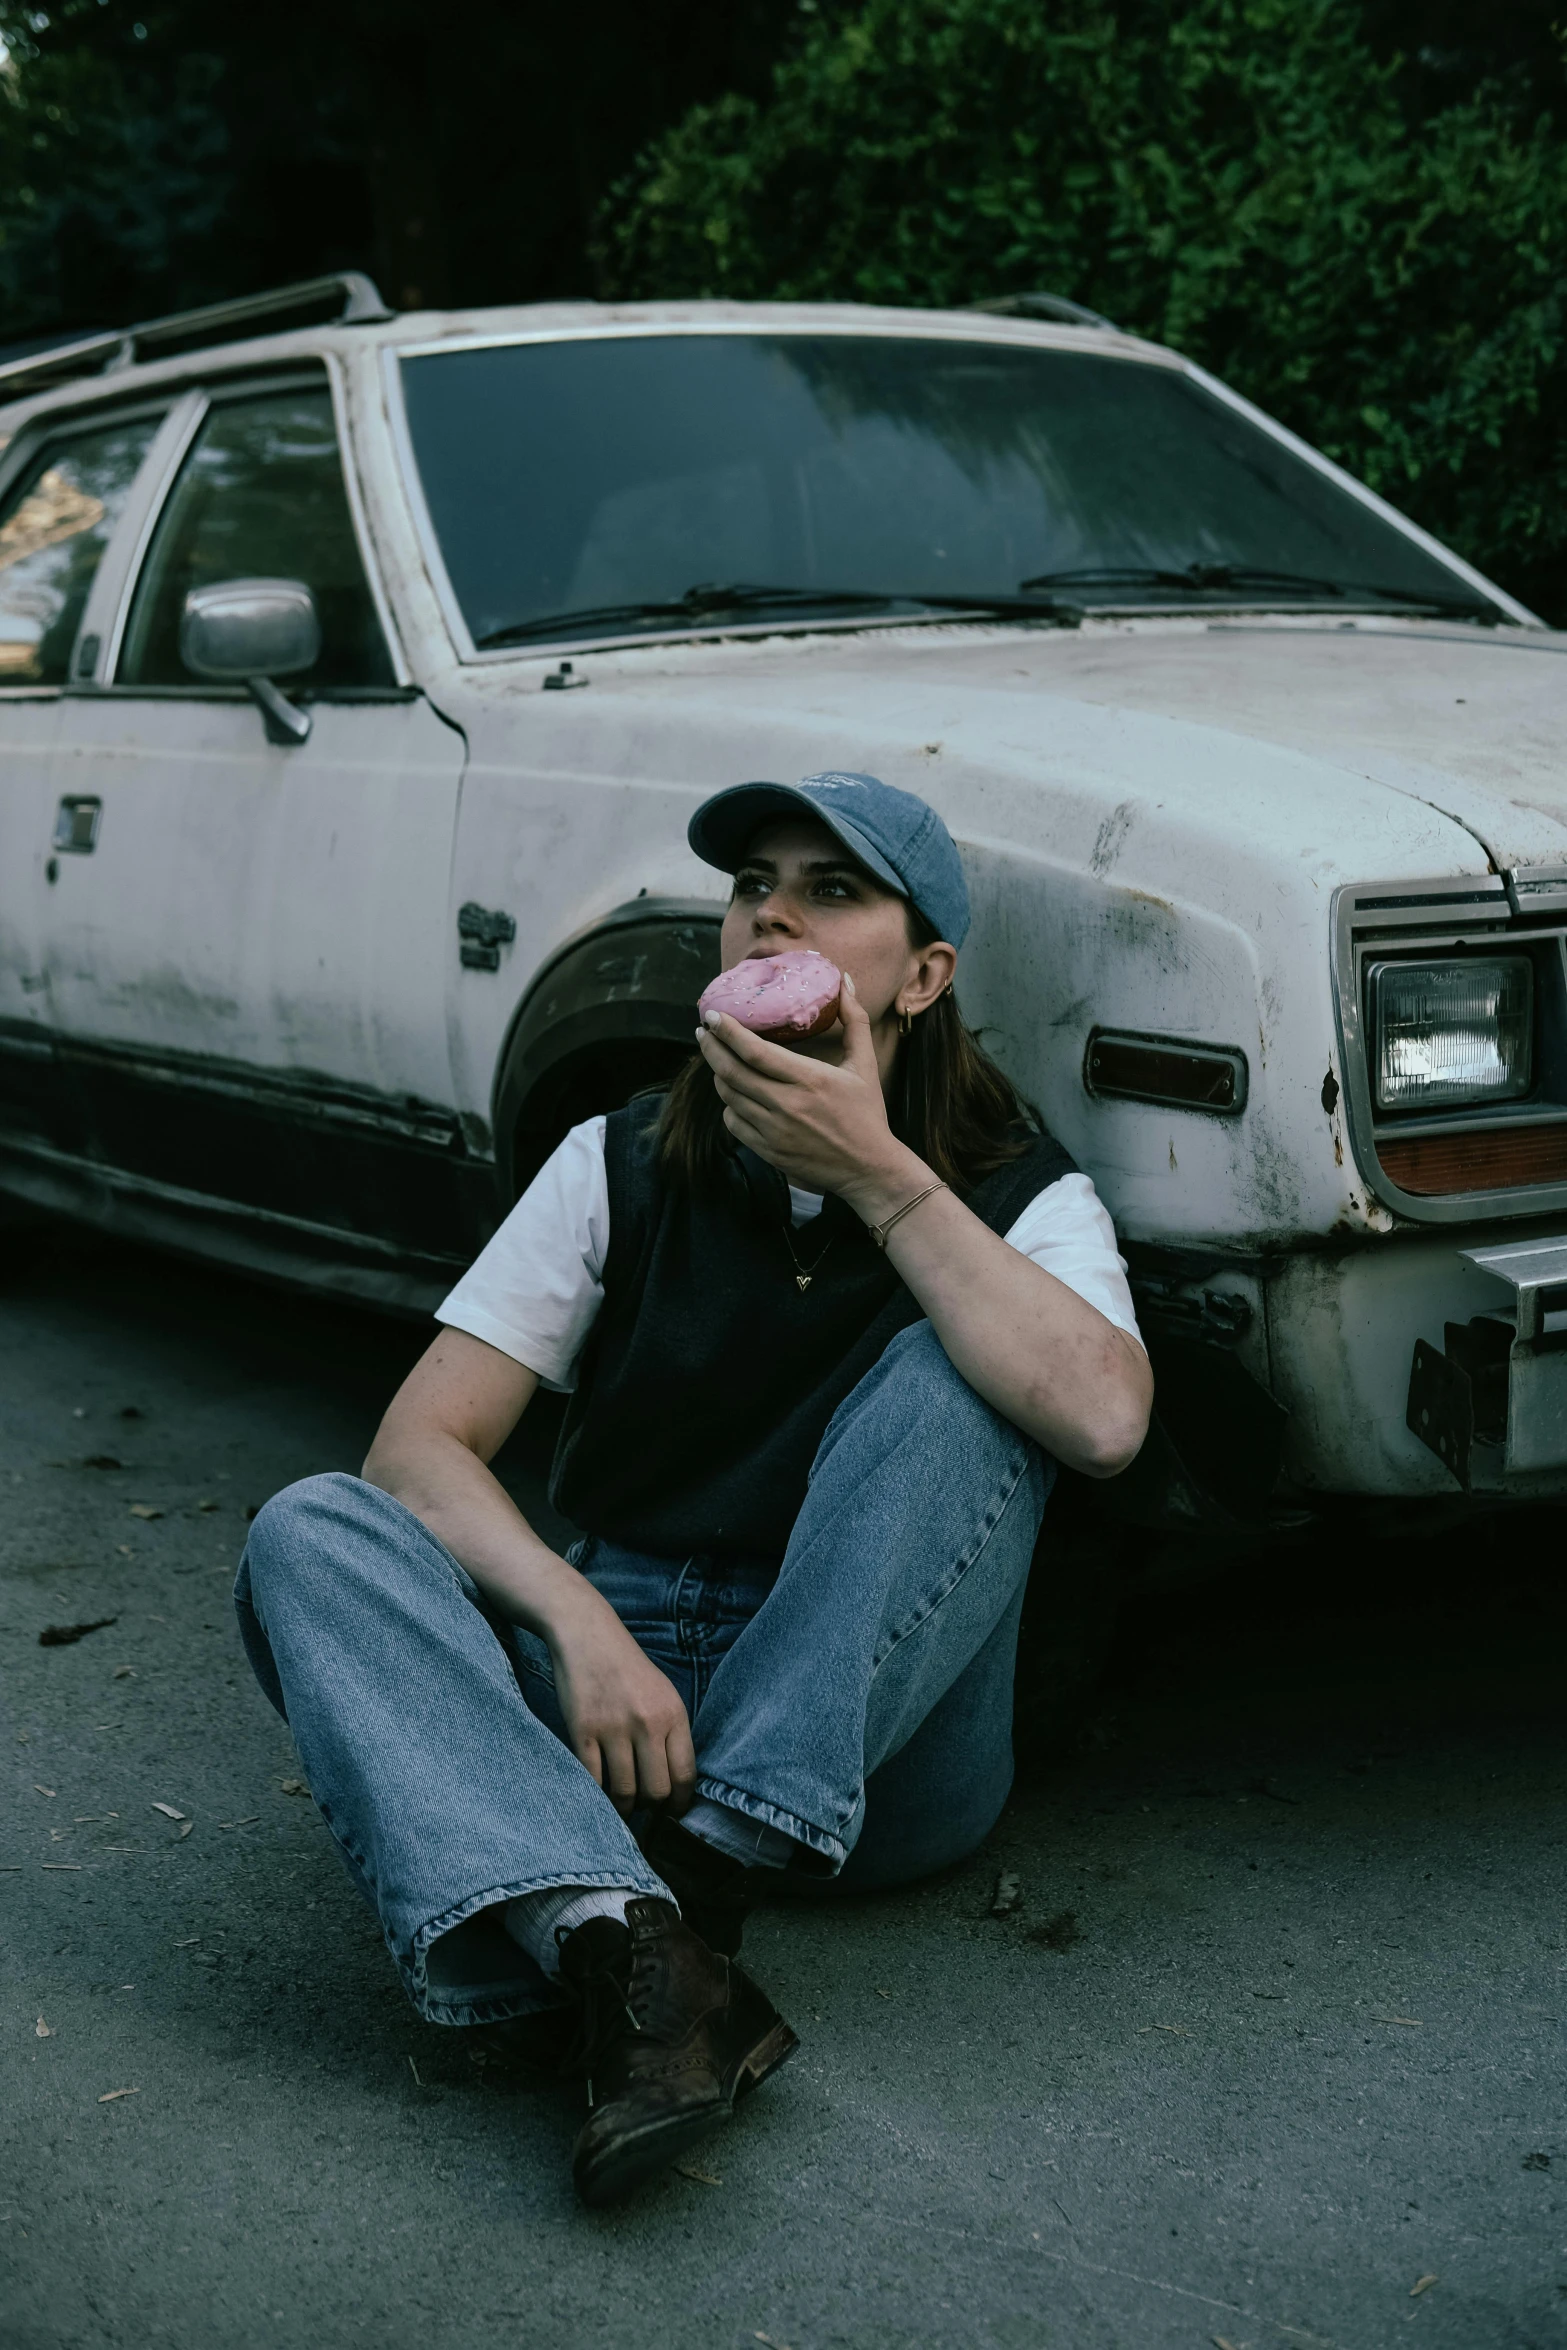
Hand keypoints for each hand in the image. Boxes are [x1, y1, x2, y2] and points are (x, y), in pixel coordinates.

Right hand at [545, 1580, 696, 1815]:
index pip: (685, 1775)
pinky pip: (593, 1780)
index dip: (680, 1803)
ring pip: (624, 1793)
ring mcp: (614, 1728)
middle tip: (643, 1807)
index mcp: (673, 1714)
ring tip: (620, 1803)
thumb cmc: (626, 1667)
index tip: (672, 1812)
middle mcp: (647, 1723)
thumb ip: (671, 1733)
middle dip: (651, 1808)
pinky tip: (598, 1792)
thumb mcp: (663, 1693)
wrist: (587, 1634)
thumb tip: (673, 1784)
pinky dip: (596, 1794)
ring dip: (622, 1807)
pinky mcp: (583, 1731)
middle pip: (656, 1791)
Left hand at [697, 974, 920, 1205]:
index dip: (727, 1031)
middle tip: (704, 1032)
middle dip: (711, 1047)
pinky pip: (733, 1123)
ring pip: (729, 1096)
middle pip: (731, 1072)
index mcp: (809, 1079)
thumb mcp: (865, 1064)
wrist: (868, 1168)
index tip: (712, 1016)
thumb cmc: (866, 1114)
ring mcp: (774, 1131)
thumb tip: (843, 981)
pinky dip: (730, 1105)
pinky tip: (736, 1094)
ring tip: (720, 1058)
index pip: (754, 1051)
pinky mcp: (768, 1150)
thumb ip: (854, 1020)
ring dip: (719, 1074)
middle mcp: (786, 1105)